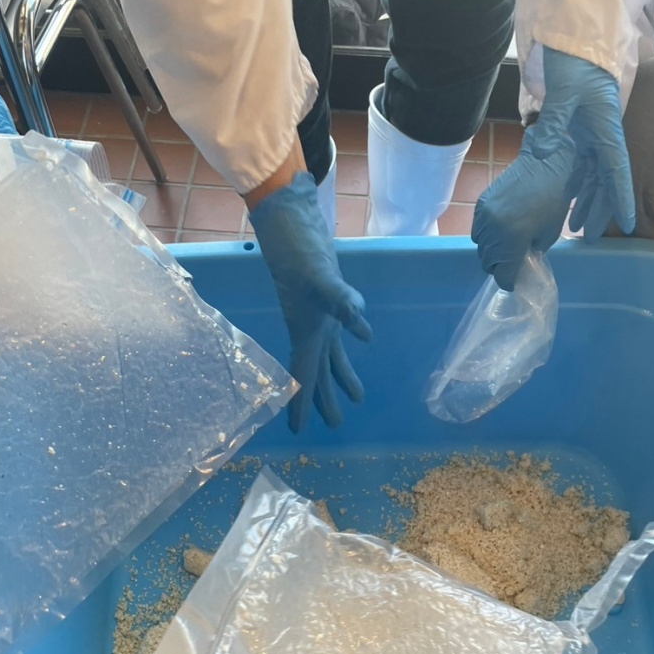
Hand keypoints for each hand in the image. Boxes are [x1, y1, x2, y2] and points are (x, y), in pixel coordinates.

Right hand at [248, 172, 371, 431]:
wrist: (290, 222)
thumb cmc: (299, 252)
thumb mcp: (321, 279)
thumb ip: (342, 303)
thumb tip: (363, 330)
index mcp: (305, 332)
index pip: (303, 376)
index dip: (301, 403)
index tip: (298, 430)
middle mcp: (310, 329)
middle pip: (317, 373)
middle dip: (324, 400)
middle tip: (335, 425)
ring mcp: (318, 315)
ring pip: (329, 356)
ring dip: (340, 377)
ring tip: (355, 399)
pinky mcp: (327, 301)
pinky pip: (337, 332)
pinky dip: (348, 341)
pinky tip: (360, 341)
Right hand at [472, 124, 575, 290]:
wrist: (545, 163)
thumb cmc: (554, 199)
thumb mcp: (549, 234)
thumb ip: (532, 251)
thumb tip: (521, 260)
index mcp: (512, 241)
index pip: (502, 274)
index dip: (508, 281)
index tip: (514, 281)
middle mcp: (494, 231)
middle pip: (488, 262)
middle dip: (499, 266)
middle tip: (512, 262)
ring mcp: (484, 217)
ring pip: (481, 247)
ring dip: (492, 251)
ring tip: (505, 245)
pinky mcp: (481, 204)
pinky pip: (478, 229)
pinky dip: (486, 235)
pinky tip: (500, 229)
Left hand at [538, 50, 634, 245]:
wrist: (576, 33)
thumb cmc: (574, 58)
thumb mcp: (563, 89)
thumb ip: (553, 121)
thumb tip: (541, 153)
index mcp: (605, 125)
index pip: (617, 169)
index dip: (622, 198)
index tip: (628, 224)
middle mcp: (602, 132)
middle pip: (604, 179)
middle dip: (600, 209)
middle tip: (591, 237)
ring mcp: (591, 130)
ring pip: (592, 173)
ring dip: (586, 200)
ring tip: (576, 227)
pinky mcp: (580, 126)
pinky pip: (581, 161)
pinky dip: (576, 181)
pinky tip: (569, 198)